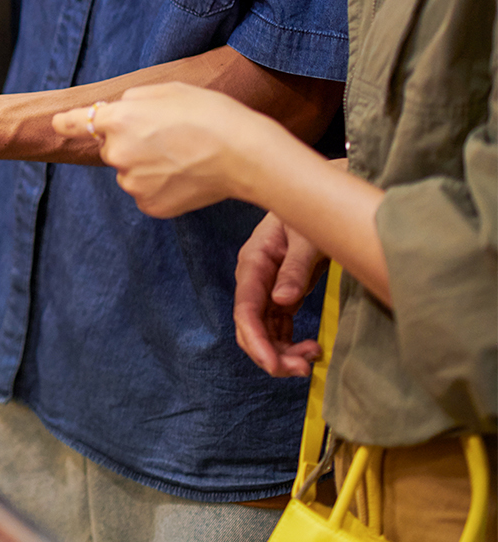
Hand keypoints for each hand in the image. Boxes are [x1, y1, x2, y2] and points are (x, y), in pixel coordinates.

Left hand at [50, 82, 281, 216]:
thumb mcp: (168, 90)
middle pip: (111, 148)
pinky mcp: (149, 204)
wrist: (244, 153)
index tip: (60, 124)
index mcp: (117, 120)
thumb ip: (133, 99)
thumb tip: (118, 110)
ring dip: (146, 167)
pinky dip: (160, 187)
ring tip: (183, 156)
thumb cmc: (210, 114)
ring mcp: (132, 183)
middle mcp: (117, 153)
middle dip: (130, 143)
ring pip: (130, 173)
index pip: (73, 123)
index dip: (67, 123)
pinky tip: (185, 176)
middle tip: (168, 137)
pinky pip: (146, 193)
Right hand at [233, 213, 324, 376]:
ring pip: (263, 331)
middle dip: (271, 353)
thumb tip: (282, 300)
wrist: (319, 197)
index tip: (274, 365)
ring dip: (283, 351)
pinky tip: (310, 348)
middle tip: (304, 368)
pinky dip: (289, 342)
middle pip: (250, 327)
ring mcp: (266, 288)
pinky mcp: (280, 293)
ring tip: (312, 357)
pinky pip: (277, 326)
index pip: (246, 310)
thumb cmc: (313, 211)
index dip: (256, 341)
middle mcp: (254, 279)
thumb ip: (296, 268)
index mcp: (254, 263)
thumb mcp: (308, 238)